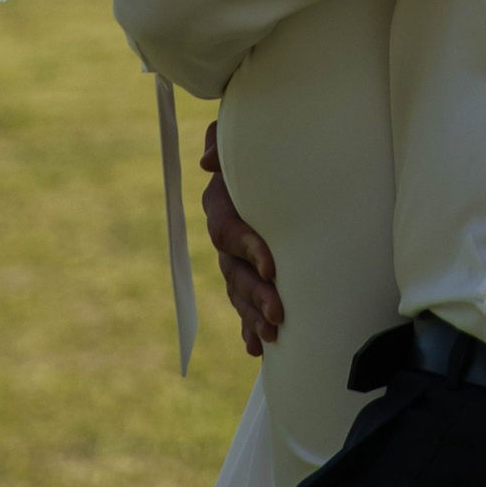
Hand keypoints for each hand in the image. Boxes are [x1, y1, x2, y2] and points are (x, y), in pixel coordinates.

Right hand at [200, 121, 283, 355]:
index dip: (249, 249)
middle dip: (255, 294)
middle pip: (233, 270)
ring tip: (273, 336)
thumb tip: (206, 163)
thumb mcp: (247, 137)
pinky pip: (242, 305)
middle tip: (279, 314)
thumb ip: (222, 140)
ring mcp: (235, 257)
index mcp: (223, 204)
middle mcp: (226, 234)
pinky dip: (248, 327)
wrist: (279, 160)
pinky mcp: (249, 272)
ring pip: (238, 292)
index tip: (273, 267)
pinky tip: (256, 349)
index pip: (230, 231)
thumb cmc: (266, 145)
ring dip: (253, 316)